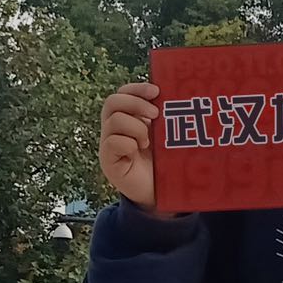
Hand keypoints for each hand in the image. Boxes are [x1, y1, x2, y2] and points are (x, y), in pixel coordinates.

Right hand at [99, 81, 159, 214]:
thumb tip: (173, 95)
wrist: (161, 194)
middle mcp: (114, 129)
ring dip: (135, 127)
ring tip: (147, 142)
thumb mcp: (165, 135)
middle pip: (112, 102)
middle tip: (156, 114)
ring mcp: (109, 144)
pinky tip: (137, 152)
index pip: (123, 93)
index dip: (137, 88)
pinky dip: (128, 144)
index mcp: (128, 118)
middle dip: (136, 103)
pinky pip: (112, 142)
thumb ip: (163, 117)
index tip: (157, 90)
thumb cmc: (165, 162)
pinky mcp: (108, 162)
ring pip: (113, 120)